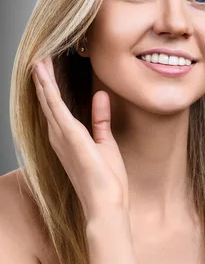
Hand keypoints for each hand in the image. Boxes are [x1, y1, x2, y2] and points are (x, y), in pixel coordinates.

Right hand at [31, 56, 128, 221]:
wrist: (106, 203)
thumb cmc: (106, 180)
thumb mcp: (106, 143)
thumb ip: (101, 120)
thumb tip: (101, 96)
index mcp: (68, 140)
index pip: (57, 109)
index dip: (51, 90)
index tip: (49, 71)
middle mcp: (59, 137)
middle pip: (48, 103)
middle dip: (43, 81)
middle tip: (39, 60)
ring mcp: (62, 136)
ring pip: (49, 101)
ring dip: (43, 80)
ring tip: (39, 61)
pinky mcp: (70, 135)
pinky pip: (56, 106)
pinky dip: (49, 89)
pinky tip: (44, 74)